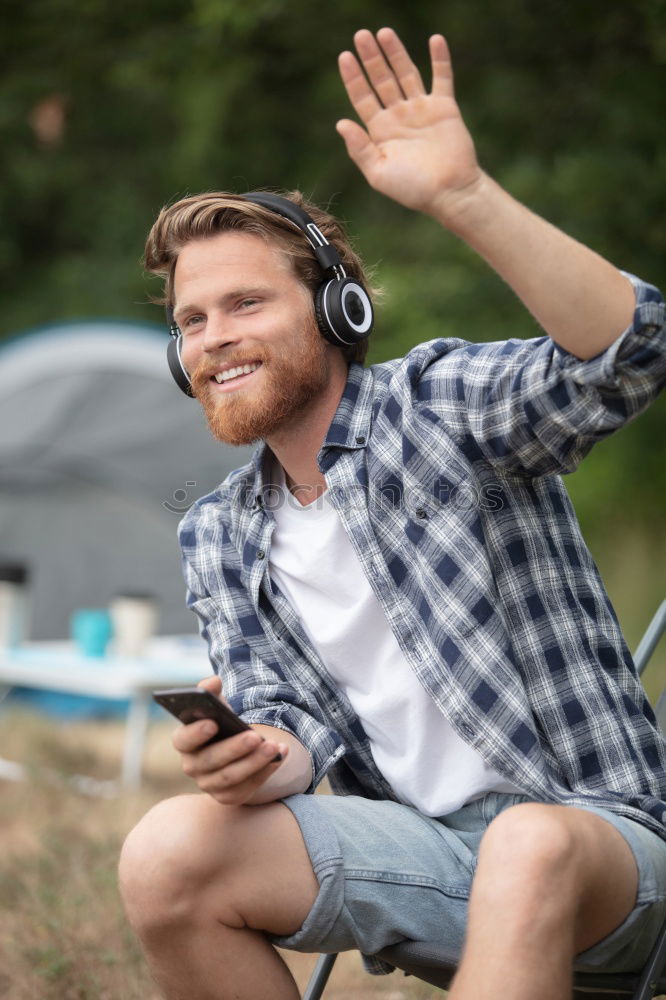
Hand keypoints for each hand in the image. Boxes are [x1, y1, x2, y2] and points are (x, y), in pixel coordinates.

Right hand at [172, 674, 288, 804]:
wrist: (233, 747)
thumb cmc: (222, 722)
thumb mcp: (217, 704)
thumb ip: (211, 691)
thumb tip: (213, 682)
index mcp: (184, 740)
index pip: (183, 739)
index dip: (196, 733)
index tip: (213, 723)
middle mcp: (192, 765)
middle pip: (210, 760)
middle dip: (234, 748)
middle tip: (255, 737)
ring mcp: (208, 784)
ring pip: (230, 777)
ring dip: (254, 762)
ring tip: (273, 747)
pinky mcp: (227, 796)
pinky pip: (246, 788)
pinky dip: (265, 772)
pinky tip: (279, 756)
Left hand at [337, 28, 481, 222]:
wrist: (449, 193)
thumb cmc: (413, 189)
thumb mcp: (378, 173)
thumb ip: (359, 149)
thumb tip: (340, 123)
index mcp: (381, 131)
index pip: (362, 98)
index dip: (353, 77)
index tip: (345, 56)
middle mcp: (399, 116)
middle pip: (381, 80)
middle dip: (371, 58)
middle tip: (360, 35)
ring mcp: (421, 110)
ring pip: (406, 73)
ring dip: (396, 53)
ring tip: (384, 32)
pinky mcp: (444, 108)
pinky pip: (442, 78)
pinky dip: (439, 59)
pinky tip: (435, 39)